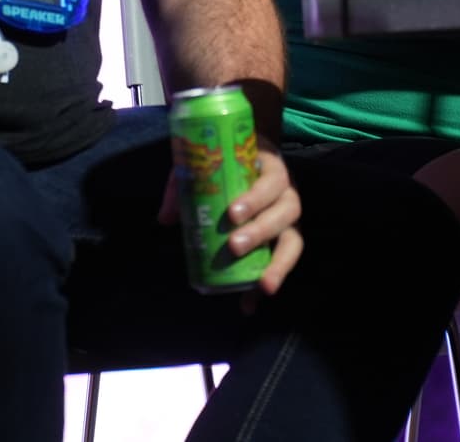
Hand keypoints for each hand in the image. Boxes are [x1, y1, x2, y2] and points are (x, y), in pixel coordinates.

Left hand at [158, 141, 304, 302]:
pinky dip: (268, 282)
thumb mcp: (206, 164)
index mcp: (272, 170)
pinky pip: (282, 263)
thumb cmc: (228, 160)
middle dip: (261, 231)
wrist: (252, 155)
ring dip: (278, 264)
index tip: (232, 215)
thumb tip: (167, 218)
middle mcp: (287, 194)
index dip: (255, 199)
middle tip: (234, 246)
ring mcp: (288, 219)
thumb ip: (185, 184)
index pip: (271, 181)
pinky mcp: (284, 239)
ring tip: (261, 286)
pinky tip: (249, 304)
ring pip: (293, 240)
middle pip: (286, 212)